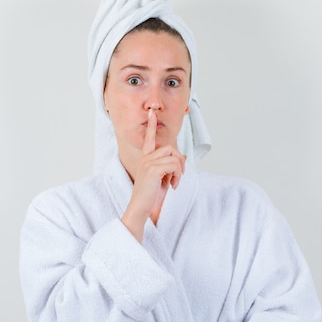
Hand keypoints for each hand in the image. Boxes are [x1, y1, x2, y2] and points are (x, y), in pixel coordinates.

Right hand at [122, 109, 185, 240]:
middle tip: (179, 176)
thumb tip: (181, 160)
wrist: (141, 207)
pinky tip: (173, 185)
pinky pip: (174, 165)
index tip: (151, 113)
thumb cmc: (150, 195)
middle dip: (180, 162)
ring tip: (174, 182)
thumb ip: (167, 167)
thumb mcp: (161, 178)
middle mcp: (146, 158)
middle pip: (171, 149)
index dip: (151, 126)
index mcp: (146, 159)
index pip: (149, 139)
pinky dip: (178, 176)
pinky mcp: (154, 169)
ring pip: (174, 157)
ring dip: (179, 171)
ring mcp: (148, 163)